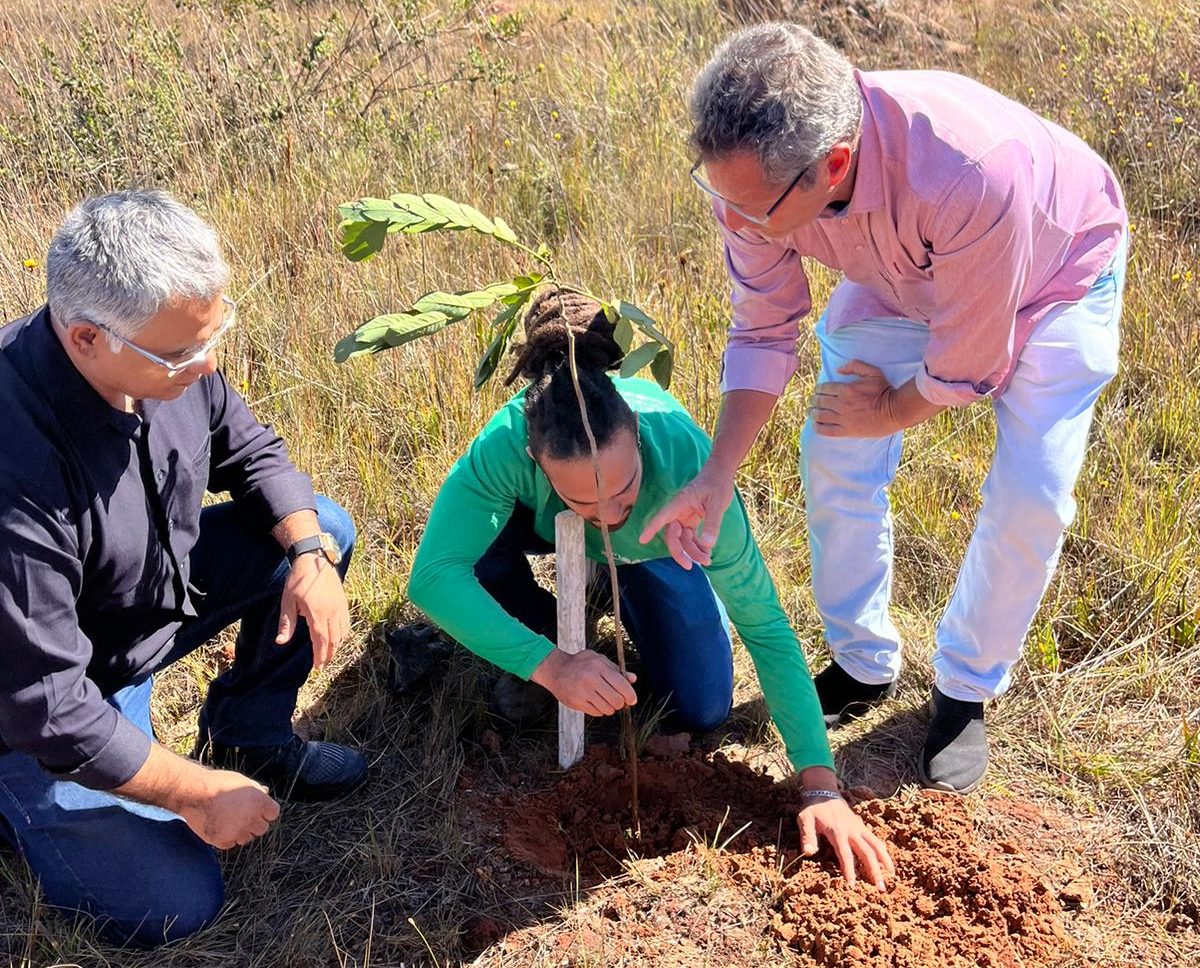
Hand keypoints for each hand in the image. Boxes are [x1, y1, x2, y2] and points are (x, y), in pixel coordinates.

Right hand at [176, 769, 279, 849]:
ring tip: (228, 819)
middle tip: (242, 815)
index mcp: (260, 802)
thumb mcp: (242, 781)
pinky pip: (231, 843)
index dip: (265, 811)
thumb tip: (265, 792)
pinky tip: (219, 826)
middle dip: (254, 823)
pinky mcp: (222, 841)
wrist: (194, 793)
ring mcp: (237, 832)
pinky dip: (227, 838)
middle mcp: (251, 819)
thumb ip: (256, 789)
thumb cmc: (218, 783)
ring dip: (241, 832)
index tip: (258, 809)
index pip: (273, 814)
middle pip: (262, 828)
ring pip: (247, 838)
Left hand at [276, 554, 349, 668]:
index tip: (318, 667)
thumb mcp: (287, 601)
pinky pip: (347, 623)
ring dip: (337, 646)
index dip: (320, 656)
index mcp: (317, 613)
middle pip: (334, 640)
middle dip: (329, 654)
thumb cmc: (298, 580)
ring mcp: (340, 607)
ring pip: (343, 633)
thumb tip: (281, 642)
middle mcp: (332, 612)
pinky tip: (338, 638)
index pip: (321, 640)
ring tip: (330, 654)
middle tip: (323, 665)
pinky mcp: (344, 602)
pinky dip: (343, 634)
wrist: (314, 559)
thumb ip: (286, 623)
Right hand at [531, 648, 636, 716]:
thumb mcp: (599, 660)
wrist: (556, 670)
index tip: (632, 700)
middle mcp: (591, 678)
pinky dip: (599, 710)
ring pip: (607, 709)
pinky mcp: (576, 702)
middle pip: (617, 700)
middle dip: (621, 703)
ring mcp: (583, 691)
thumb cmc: (580, 664)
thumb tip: (633, 679)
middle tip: (618, 701)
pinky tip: (595, 702)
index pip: (622, 685)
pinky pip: (596, 713)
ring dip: (610, 708)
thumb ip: (616, 670)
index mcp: (599, 666)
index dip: (630, 695)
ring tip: (605, 701)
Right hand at [638, 466, 734, 568]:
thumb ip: (712, 524)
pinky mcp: (691, 519)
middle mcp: (678, 511)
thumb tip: (708, 545)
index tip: (642, 539)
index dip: (651, 528)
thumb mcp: (718, 504)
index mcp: (680, 504)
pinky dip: (697, 545)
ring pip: (682, 539)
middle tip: (691, 566)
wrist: (720, 474)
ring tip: (707, 560)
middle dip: (680, 552)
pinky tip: (706, 552)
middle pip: (672, 535)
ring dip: (692, 551)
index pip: (662, 517)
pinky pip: (690, 536)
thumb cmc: (716, 484)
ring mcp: (684, 516)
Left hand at [798, 796, 893, 890]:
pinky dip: (883, 852)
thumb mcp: (805, 820)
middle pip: (867, 852)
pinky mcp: (862, 827)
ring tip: (892, 877)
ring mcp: (859, 828)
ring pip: (876, 845)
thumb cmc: (813, 809)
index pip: (845, 854)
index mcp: (837, 831)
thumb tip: (808, 853)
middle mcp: (852, 830)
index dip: (849, 870)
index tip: (852, 886)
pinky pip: (876, 840)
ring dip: (884, 861)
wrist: (824, 792)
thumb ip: (807, 836)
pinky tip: (888, 863)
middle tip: (880, 888)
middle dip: (874, 871)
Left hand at [810, 360, 899, 437]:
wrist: (894, 411)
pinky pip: (827, 430)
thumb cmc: (884, 390)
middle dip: (813, 400)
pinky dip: (818, 427)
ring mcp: (843, 418)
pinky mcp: (847, 430)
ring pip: (820, 416)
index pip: (824, 388)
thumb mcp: (872, 372)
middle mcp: (842, 404)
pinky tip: (815, 425)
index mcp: (846, 389)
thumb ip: (854, 366)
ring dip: (812, 413)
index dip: (818, 389)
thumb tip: (838, 369)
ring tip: (810, 412)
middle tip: (812, 401)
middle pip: (819, 402)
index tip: (817, 391)